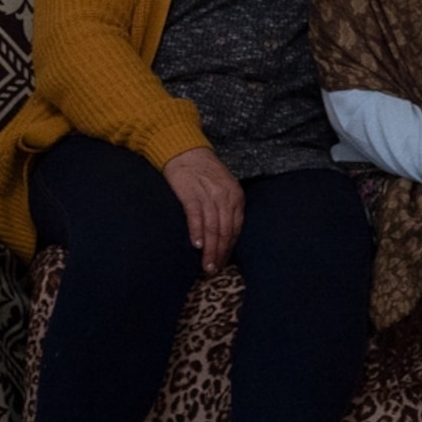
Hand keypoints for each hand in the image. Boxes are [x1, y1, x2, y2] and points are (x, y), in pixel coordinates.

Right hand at [163, 147, 245, 271]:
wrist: (185, 151)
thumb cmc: (204, 173)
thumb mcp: (223, 188)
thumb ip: (227, 209)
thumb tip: (225, 237)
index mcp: (236, 195)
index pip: (235, 228)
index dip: (230, 248)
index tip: (224, 262)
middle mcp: (225, 195)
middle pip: (225, 230)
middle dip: (220, 253)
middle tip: (214, 269)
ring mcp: (208, 193)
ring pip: (212, 227)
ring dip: (209, 249)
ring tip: (206, 265)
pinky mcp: (191, 192)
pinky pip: (196, 215)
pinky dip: (196, 231)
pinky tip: (196, 245)